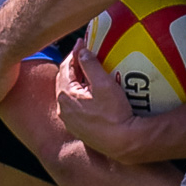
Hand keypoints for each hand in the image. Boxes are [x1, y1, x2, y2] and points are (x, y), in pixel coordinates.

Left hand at [57, 45, 140, 159]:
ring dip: (76, 81)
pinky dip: (79, 95)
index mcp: (65, 94)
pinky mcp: (77, 129)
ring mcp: (69, 120)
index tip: (83, 43)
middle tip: (85, 55)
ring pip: (68, 94)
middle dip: (73, 66)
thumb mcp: (104, 84)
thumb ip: (90, 64)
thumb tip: (82, 51)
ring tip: (88, 72)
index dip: (74, 53)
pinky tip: (90, 93)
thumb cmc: (114, 113)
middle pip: (64, 80)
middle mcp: (62, 108)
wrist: (122, 142)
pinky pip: (74, 106)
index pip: (65, 67)